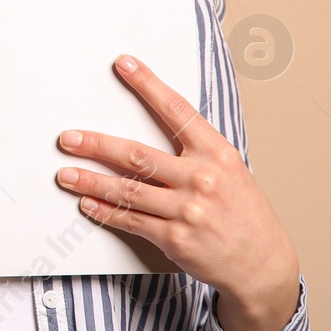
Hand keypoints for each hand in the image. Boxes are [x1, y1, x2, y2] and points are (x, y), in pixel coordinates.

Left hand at [53, 54, 300, 330]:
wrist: (264, 265)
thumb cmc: (244, 213)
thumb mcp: (230, 171)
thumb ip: (195, 151)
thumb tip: (151, 126)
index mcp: (217, 154)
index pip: (177, 111)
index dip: (148, 85)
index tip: (124, 64)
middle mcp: (202, 179)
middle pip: (137, 155)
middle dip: (96, 145)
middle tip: (68, 139)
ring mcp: (188, 211)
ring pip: (127, 190)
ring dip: (90, 181)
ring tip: (66, 175)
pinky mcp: (176, 239)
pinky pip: (131, 220)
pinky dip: (105, 211)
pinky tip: (88, 204)